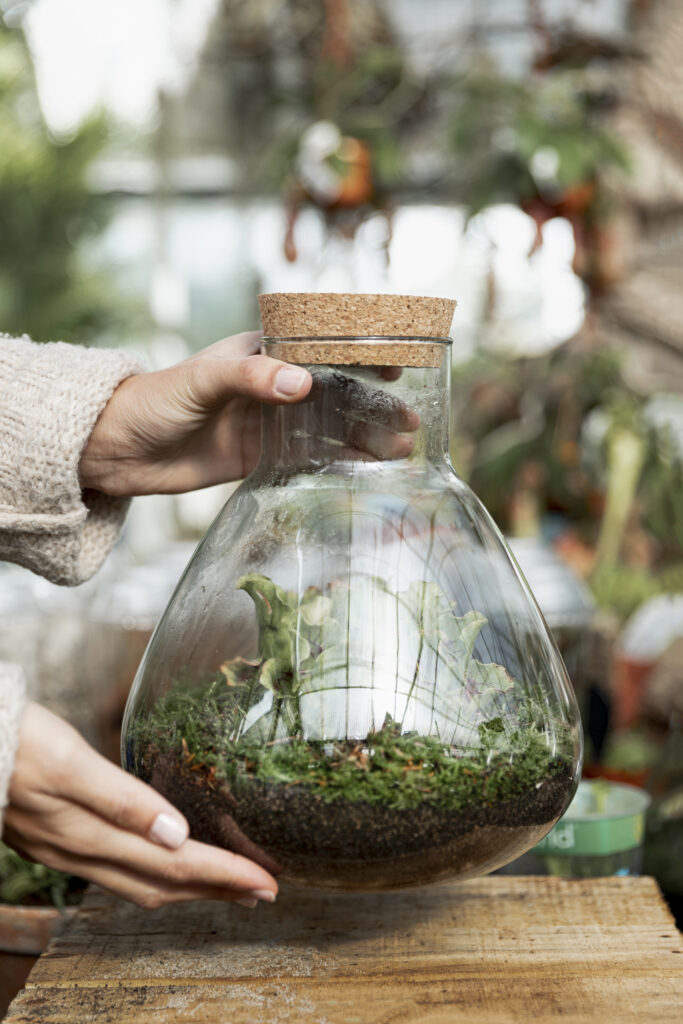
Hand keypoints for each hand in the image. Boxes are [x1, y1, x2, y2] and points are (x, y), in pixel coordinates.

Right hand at [3, 704, 277, 909]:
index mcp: (91, 836)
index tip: (267, 883)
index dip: (225, 876)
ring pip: (139, 882)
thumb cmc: (15, 744)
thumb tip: (177, 836)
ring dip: (188, 886)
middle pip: (163, 883)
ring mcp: (66, 849)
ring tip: (224, 883)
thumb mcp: (70, 763)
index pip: (176, 865)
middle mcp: (81, 852)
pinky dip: (153, 873)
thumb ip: (122, 800)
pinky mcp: (56, 837)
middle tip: (261, 890)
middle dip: (215, 889)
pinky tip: (163, 859)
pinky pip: (117, 871)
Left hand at [79, 332, 420, 495]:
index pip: (323, 350)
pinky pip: (309, 459)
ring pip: (329, 429)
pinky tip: (365, 471)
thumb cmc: (157, 401)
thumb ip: (249, 378)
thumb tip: (301, 384)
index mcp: (263, 354)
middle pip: (335, 394)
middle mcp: (273, 386)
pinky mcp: (262, 457)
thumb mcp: (202, 381)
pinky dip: (338, 464)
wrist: (120, 450)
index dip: (362, 356)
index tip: (396, 367)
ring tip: (399, 451)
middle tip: (409, 422)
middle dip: (373, 406)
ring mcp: (270, 423)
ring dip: (364, 438)